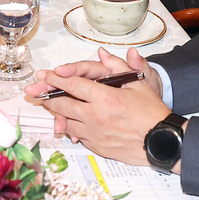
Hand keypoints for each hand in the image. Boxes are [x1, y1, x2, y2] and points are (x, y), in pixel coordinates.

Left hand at [22, 48, 167, 165]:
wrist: (161, 141)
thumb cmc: (152, 112)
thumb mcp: (137, 84)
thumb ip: (118, 66)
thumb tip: (101, 53)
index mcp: (105, 97)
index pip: (73, 84)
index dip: (55, 78)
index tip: (44, 74)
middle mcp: (96, 116)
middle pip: (63, 104)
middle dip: (47, 95)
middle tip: (37, 91)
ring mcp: (95, 133)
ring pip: (66, 121)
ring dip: (56, 113)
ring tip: (49, 105)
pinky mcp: (97, 146)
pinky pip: (77, 136)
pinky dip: (70, 128)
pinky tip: (67, 122)